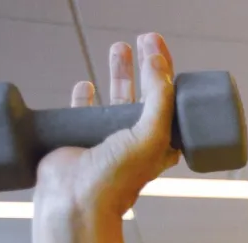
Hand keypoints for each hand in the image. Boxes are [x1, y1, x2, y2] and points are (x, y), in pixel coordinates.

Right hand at [34, 33, 180, 219]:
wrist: (76, 199)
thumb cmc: (119, 176)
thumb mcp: (151, 135)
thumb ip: (159, 100)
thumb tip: (159, 62)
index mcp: (161, 144)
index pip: (171, 101)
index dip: (168, 74)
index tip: (161, 49)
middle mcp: (137, 141)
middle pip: (146, 95)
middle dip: (146, 65)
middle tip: (145, 38)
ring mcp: (109, 139)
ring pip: (116, 98)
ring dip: (119, 73)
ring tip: (120, 47)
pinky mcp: (81, 138)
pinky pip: (84, 112)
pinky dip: (84, 97)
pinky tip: (85, 84)